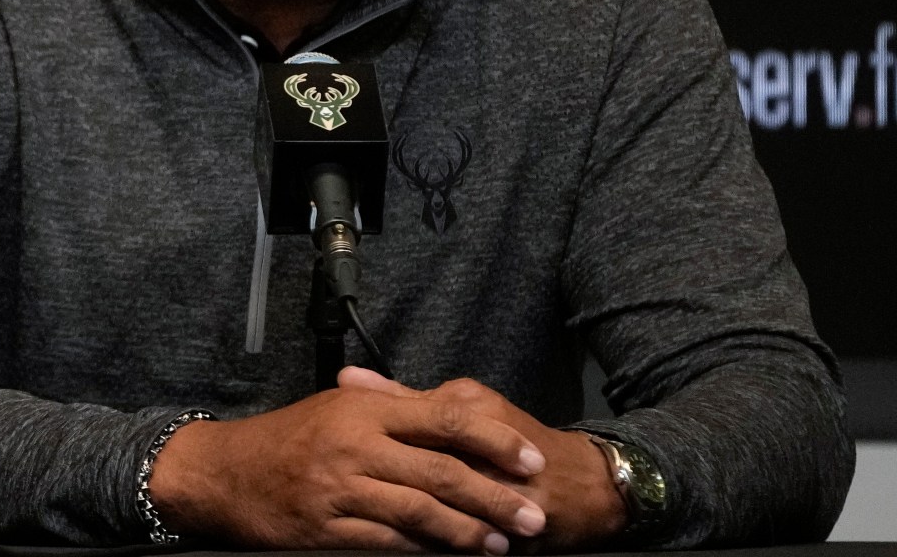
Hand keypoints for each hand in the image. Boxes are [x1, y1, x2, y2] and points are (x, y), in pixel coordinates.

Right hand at [146, 370, 548, 551]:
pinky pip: (388, 544)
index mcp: (363, 408)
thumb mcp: (336, 409)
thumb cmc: (285, 440)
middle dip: (496, 498)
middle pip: (442, 472)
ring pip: (421, 512)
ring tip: (502, 545)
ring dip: (468, 533)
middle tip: (534, 517)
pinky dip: (425, 554)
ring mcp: (340, 490)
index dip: (496, 442)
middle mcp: (355, 445)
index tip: (532, 460)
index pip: (446, 419)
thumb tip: (452, 407)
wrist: (223, 474)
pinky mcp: (327, 531)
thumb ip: (390, 405)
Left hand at [338, 368, 627, 552]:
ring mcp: (508, 491)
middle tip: (344, 499)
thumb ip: (403, 397)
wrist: (589, 484)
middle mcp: (488, 446)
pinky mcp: (524, 529)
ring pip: (447, 507)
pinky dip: (446, 545)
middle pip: (424, 469)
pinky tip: (420, 548)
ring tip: (374, 526)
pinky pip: (477, 540)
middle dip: (384, 487)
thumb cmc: (515, 444)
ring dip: (414, 522)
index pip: (408, 421)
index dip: (366, 440)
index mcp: (469, 407)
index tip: (331, 455)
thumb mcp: (463, 407)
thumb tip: (346, 380)